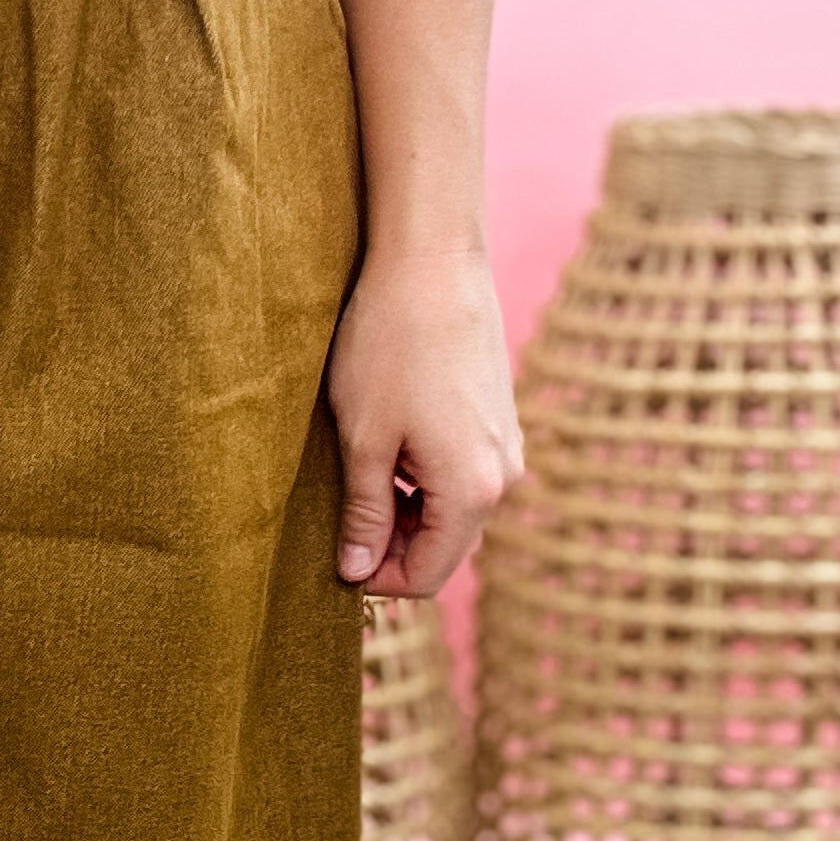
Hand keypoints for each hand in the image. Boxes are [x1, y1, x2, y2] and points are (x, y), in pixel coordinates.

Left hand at [325, 246, 521, 596]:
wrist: (433, 262)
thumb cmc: (389, 346)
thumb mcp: (364, 440)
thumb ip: (364, 513)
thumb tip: (356, 570)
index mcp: (472, 492)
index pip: (426, 575)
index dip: (376, 578)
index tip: (333, 557)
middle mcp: (503, 477)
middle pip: (442, 546)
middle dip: (388, 544)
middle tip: (336, 516)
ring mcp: (506, 446)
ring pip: (449, 511)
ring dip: (401, 509)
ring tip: (355, 471)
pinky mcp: (498, 420)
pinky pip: (460, 475)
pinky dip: (420, 478)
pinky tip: (384, 444)